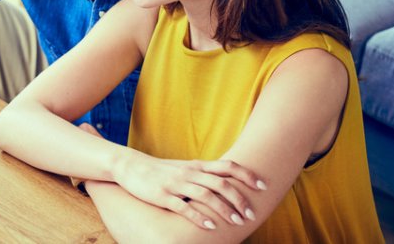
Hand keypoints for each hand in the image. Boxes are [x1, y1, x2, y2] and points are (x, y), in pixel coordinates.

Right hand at [78, 124, 266, 229]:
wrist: (130, 166)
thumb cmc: (160, 170)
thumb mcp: (184, 167)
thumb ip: (204, 173)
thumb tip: (228, 181)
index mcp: (196, 166)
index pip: (227, 167)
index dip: (247, 175)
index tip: (263, 186)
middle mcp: (189, 173)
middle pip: (221, 184)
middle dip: (239, 199)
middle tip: (251, 214)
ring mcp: (176, 184)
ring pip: (206, 196)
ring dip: (224, 210)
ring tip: (237, 222)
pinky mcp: (163, 196)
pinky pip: (184, 207)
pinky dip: (199, 217)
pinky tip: (210, 227)